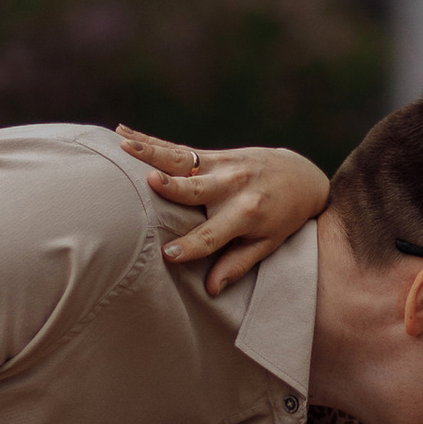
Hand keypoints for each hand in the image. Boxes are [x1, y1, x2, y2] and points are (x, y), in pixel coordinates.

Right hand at [114, 128, 328, 295]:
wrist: (301, 177)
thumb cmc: (282, 218)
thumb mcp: (267, 244)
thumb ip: (238, 264)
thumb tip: (212, 290)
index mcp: (247, 214)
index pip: (213, 234)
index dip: (192, 246)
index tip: (169, 255)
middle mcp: (234, 186)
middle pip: (196, 188)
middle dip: (173, 187)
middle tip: (150, 183)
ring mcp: (224, 165)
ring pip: (182, 159)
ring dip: (151, 152)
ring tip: (123, 148)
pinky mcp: (216, 154)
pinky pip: (178, 148)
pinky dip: (149, 140)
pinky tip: (121, 133)